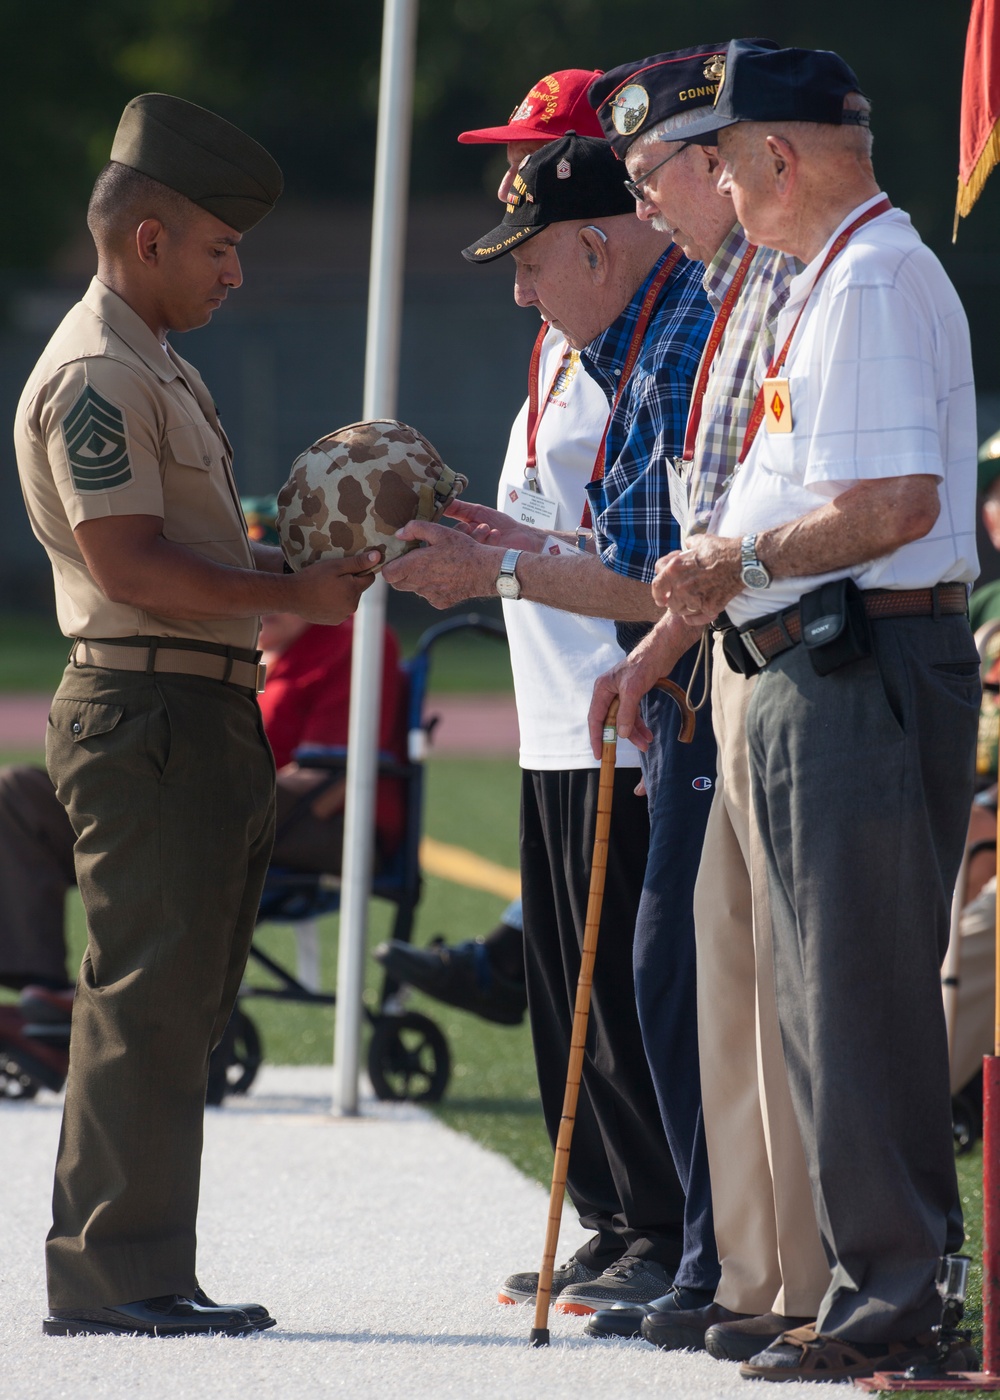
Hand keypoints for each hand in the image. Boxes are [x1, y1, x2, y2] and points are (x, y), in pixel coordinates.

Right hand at [287, 550, 379, 623]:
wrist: (291, 596)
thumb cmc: (312, 577)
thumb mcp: (335, 566)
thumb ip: (357, 562)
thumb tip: (378, 557)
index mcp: (354, 591)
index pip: (369, 578)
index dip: (360, 570)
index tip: (347, 567)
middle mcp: (352, 606)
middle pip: (359, 590)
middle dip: (351, 582)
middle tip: (333, 576)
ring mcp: (343, 616)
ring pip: (350, 600)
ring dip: (343, 594)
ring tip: (326, 587)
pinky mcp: (334, 621)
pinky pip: (340, 610)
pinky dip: (335, 604)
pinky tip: (323, 598)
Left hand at [382, 520, 499, 607]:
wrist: (485, 571)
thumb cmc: (463, 550)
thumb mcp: (440, 531)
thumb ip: (416, 529)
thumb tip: (399, 534)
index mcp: (415, 565)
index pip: (388, 573)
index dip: (390, 565)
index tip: (398, 558)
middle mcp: (419, 584)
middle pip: (398, 583)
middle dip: (402, 572)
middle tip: (413, 561)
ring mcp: (429, 595)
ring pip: (415, 588)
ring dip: (419, 578)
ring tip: (434, 566)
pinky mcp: (440, 603)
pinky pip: (430, 595)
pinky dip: (434, 587)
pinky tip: (446, 576)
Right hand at [445, 498, 546, 552]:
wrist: (522, 536)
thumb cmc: (501, 525)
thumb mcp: (477, 512)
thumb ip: (458, 508)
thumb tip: (442, 502)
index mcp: (462, 538)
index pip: (447, 537)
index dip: (451, 530)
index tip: (462, 523)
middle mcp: (467, 549)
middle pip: (454, 544)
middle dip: (462, 532)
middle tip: (472, 526)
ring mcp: (476, 557)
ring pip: (467, 548)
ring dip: (477, 535)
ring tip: (488, 528)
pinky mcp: (487, 563)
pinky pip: (480, 552)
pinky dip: (489, 540)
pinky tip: (496, 534)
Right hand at [587, 619, 692, 757]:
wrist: (662, 651)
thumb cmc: (643, 665)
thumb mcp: (633, 690)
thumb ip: (626, 713)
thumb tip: (620, 735)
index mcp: (602, 689)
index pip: (595, 718)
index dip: (596, 737)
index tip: (599, 754)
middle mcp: (608, 692)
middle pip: (610, 721)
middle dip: (620, 737)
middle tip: (628, 751)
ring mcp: (621, 694)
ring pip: (623, 720)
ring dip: (634, 733)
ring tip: (646, 744)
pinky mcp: (633, 694)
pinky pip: (633, 715)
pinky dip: (639, 725)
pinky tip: (648, 734)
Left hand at [652, 535, 741, 624]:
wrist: (743, 560)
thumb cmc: (721, 549)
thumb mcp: (699, 541)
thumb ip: (687, 547)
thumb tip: (686, 547)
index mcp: (675, 569)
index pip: (657, 586)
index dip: (657, 594)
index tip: (661, 598)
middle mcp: (682, 585)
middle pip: (670, 603)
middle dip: (673, 602)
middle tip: (681, 600)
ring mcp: (695, 598)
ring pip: (681, 612)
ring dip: (684, 609)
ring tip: (691, 604)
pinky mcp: (709, 607)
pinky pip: (696, 618)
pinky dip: (695, 618)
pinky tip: (696, 614)